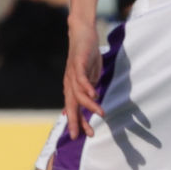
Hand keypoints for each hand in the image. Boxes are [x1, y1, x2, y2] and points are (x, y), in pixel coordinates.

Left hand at [61, 18, 104, 140]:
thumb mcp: (89, 77)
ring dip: (89, 105)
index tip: (86, 135)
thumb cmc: (86, 57)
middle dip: (77, 120)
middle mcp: (70, 83)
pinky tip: (94, 95)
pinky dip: (87, 87)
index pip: (74, 108)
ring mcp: (72, 73)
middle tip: (84, 134)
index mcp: (72, 88)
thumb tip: (92, 101)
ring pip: (78, 94)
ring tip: (100, 113)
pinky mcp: (77, 63)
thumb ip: (89, 89)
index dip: (79, 122)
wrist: (82, 34)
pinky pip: (80, 78)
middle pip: (72, 105)